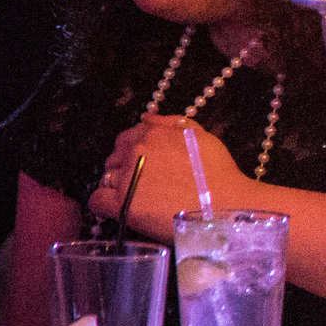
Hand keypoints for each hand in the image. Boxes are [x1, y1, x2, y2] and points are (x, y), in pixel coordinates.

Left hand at [85, 117, 245, 237]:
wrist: (227, 208)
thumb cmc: (221, 174)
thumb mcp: (202, 138)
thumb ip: (173, 123)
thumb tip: (147, 117)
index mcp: (153, 134)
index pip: (126, 138)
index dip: (135, 153)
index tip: (149, 167)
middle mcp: (136, 151)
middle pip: (113, 157)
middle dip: (125, 168)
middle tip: (146, 184)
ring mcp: (127, 177)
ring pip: (105, 178)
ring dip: (117, 186)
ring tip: (140, 198)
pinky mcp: (122, 204)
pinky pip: (97, 201)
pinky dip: (105, 205)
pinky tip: (122, 209)